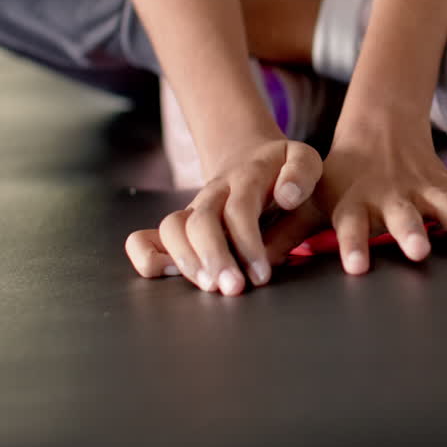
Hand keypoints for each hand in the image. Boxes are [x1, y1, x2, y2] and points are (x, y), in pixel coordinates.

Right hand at [124, 136, 321, 294]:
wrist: (251, 158)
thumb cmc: (282, 169)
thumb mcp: (302, 160)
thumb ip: (301, 173)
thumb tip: (286, 197)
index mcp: (245, 176)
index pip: (239, 209)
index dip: (247, 243)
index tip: (262, 275)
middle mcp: (213, 192)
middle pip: (201, 221)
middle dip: (215, 258)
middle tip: (233, 289)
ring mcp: (193, 208)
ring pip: (171, 228)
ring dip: (186, 261)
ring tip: (208, 286)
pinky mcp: (179, 225)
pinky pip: (144, 238)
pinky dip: (146, 258)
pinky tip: (167, 275)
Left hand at [265, 115, 446, 274]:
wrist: (376, 130)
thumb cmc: (338, 178)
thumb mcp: (310, 201)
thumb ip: (284, 232)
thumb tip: (251, 265)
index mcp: (357, 202)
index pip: (352, 224)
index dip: (354, 243)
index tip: (355, 266)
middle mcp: (392, 197)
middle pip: (403, 215)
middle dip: (412, 232)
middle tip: (418, 251)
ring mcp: (424, 191)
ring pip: (446, 206)